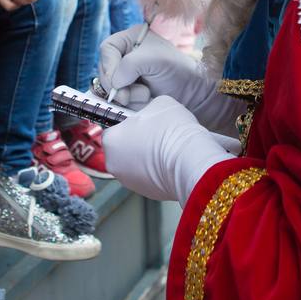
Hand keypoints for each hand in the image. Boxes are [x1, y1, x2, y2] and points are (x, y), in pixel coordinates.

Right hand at [98, 25, 242, 131]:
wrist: (194, 95)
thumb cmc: (179, 71)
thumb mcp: (156, 59)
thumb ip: (131, 64)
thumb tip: (115, 82)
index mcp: (130, 40)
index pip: (107, 50)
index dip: (109, 66)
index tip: (118, 83)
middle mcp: (124, 56)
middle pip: (104, 71)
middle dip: (118, 86)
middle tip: (133, 96)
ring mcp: (125, 76)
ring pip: (109, 89)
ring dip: (126, 97)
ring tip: (147, 96)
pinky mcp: (128, 94)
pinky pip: (116, 101)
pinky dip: (128, 105)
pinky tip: (144, 103)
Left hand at [103, 96, 234, 202]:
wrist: (190, 159)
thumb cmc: (170, 128)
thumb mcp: (159, 104)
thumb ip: (147, 110)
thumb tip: (149, 117)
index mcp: (110, 140)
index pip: (114, 130)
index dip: (129, 126)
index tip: (144, 124)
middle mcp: (114, 165)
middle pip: (123, 150)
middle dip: (137, 144)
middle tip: (156, 136)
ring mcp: (130, 182)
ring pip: (136, 166)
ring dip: (147, 159)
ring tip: (167, 149)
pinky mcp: (149, 194)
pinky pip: (150, 179)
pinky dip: (158, 172)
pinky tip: (171, 162)